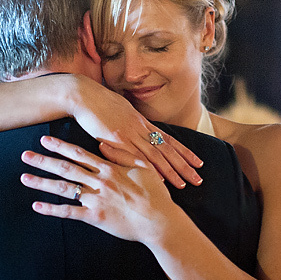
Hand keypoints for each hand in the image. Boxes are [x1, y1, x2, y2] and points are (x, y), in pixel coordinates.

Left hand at [20, 136, 175, 245]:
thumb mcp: (142, 167)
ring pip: (63, 188)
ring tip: (24, 178)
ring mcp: (95, 200)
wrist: (160, 221)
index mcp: (108, 168)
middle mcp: (98, 182)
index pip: (78, 153)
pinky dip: (51, 210)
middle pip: (65, 168)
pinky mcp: (94, 217)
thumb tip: (103, 143)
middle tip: (24, 155)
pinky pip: (69, 213)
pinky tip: (36, 206)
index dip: (60, 146)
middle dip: (43, 161)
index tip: (44, 140)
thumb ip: (121, 154)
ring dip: (42, 182)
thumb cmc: (155, 194)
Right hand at [71, 80, 202, 188]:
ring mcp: (129, 134)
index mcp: (142, 122)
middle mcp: (140, 128)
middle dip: (184, 166)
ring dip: (170, 171)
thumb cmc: (98, 102)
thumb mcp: (120, 110)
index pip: (169, 139)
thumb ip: (130, 122)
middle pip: (167, 150)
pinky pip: (135, 157)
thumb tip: (138, 128)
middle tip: (198, 180)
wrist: (83, 95)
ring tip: (183, 184)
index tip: (198, 163)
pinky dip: (147, 169)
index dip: (185, 152)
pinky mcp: (115, 140)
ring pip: (155, 155)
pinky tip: (156, 180)